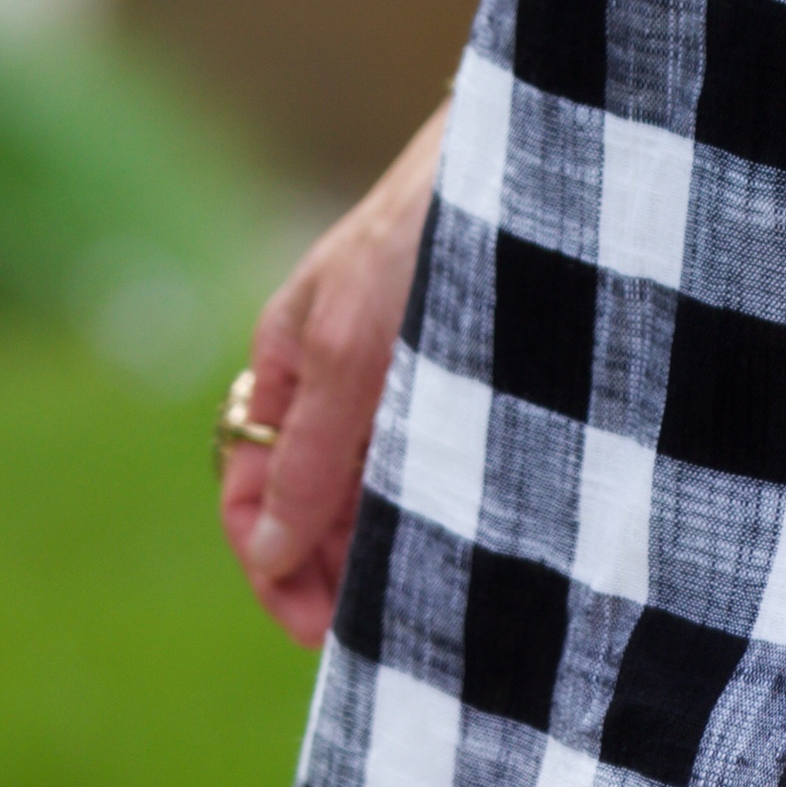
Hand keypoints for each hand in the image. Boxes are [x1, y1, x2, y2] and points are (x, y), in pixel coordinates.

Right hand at [217, 109, 447, 645]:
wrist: (537, 153)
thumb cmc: (430, 226)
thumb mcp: (354, 346)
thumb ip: (310, 452)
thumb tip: (265, 550)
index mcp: (290, 362)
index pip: (248, 489)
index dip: (272, 567)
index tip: (320, 631)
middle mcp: (339, 376)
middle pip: (311, 502)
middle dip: (332, 571)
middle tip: (386, 633)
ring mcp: (403, 375)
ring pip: (374, 489)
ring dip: (388, 548)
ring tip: (431, 600)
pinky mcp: (465, 375)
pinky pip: (432, 461)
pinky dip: (437, 508)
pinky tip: (468, 544)